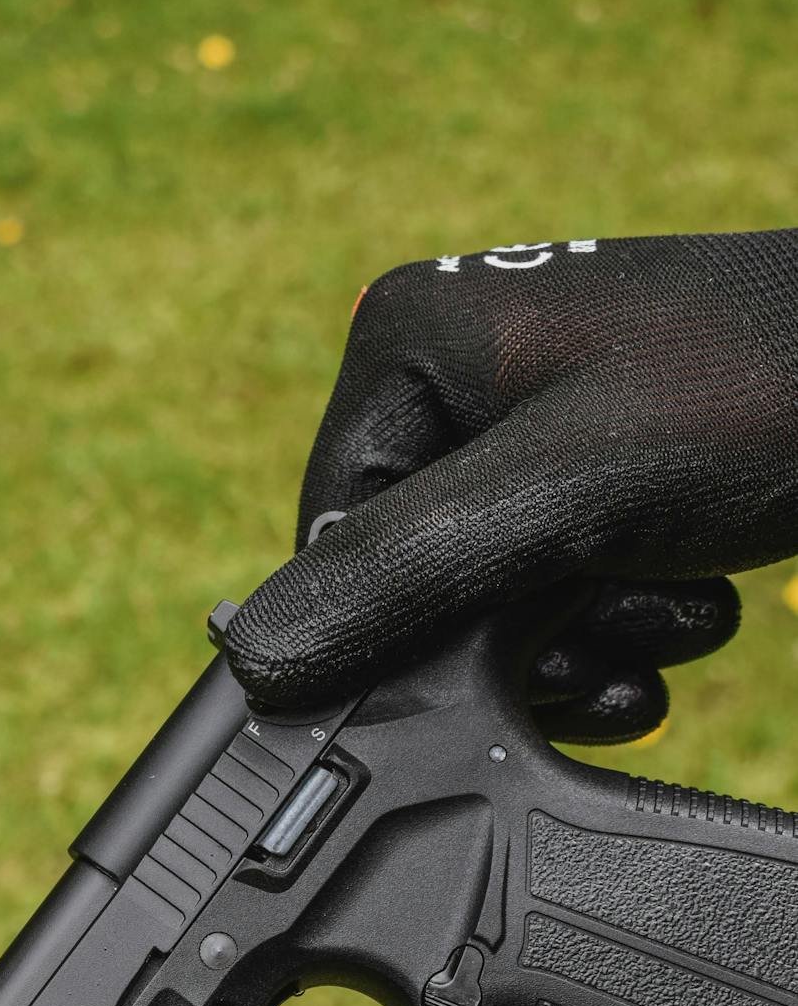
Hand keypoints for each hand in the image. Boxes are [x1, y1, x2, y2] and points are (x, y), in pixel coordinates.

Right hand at [228, 228, 797, 737]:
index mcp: (407, 348)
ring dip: (582, 640)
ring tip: (671, 600)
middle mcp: (451, 382)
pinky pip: (550, 590)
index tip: (501, 647)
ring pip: (487, 603)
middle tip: (615, 616)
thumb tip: (258, 657)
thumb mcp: (560, 496)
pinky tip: (682, 603)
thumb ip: (404, 574)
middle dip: (515, 637)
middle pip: (412, 582)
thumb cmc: (758, 393)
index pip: (328, 542)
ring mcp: (523, 429)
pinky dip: (615, 625)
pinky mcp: (586, 475)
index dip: (403, 626)